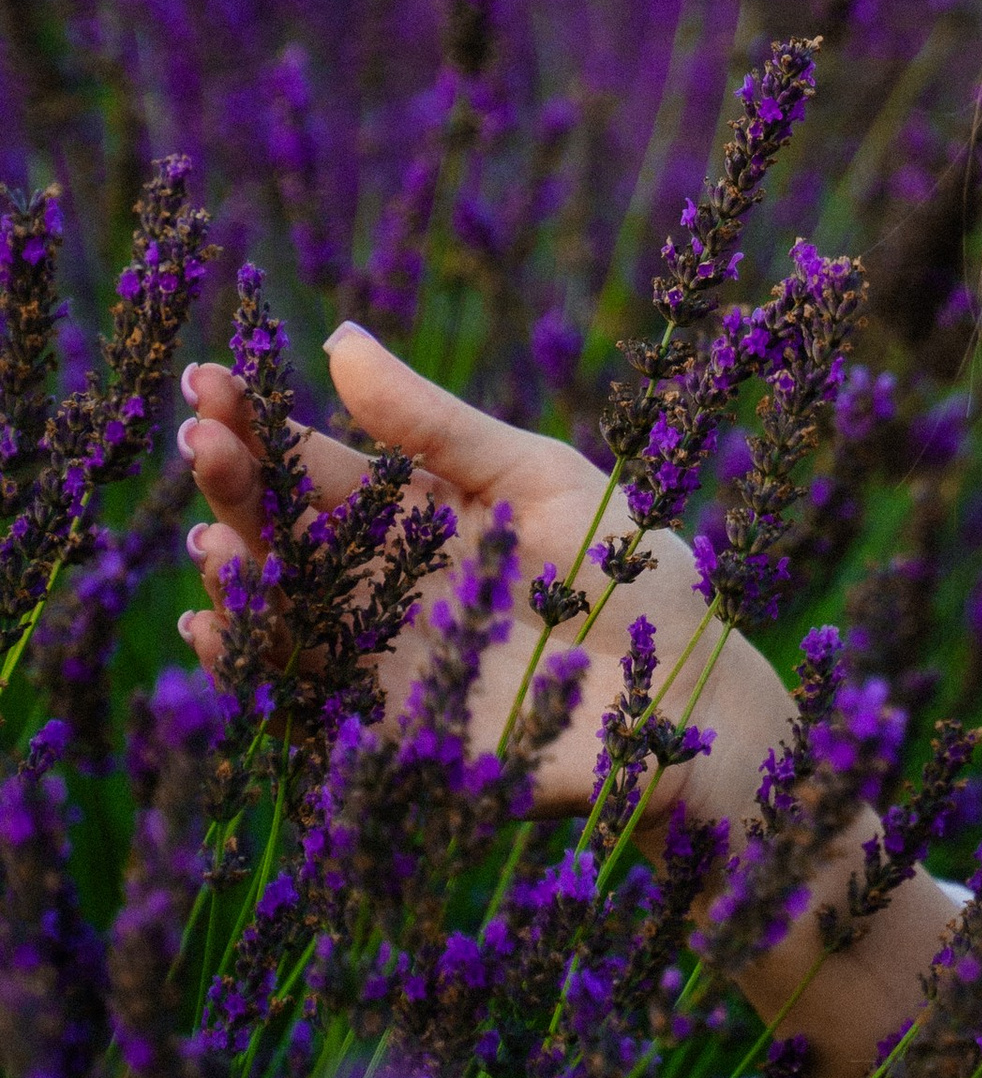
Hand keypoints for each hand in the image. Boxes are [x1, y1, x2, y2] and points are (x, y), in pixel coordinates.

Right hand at [178, 322, 794, 840]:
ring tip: (212, 540)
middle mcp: (379, 587)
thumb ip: (434, 424)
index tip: (204, 381)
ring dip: (239, 579)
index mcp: (411, 516)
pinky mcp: (386, 736)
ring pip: (282, 617)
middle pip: (286, 537)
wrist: (688, 688)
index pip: (316, 465)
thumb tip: (335, 340)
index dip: (257, 424)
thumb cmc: (623, 573)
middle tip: (197, 443)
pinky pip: (303, 705)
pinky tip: (217, 631)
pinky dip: (255, 670)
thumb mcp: (535, 476)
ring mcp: (376, 660)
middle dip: (236, 490)